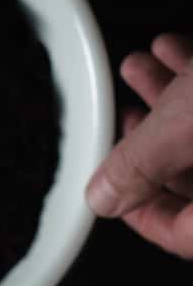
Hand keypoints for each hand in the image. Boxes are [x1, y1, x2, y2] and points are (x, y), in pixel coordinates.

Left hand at [86, 32, 192, 255]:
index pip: (182, 235)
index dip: (138, 215)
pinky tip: (171, 50)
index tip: (106, 192)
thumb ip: (139, 164)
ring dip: (168, 100)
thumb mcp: (189, 127)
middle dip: (148, 138)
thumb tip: (101, 197)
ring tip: (133, 68)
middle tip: (117, 117)